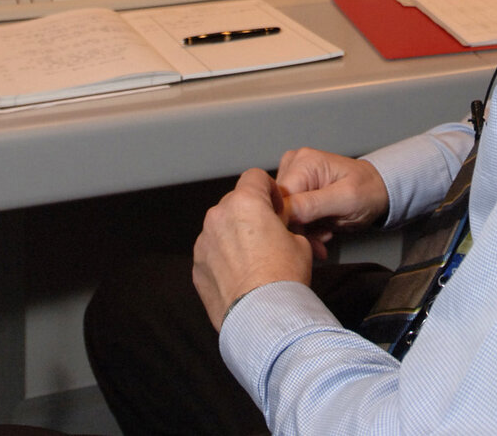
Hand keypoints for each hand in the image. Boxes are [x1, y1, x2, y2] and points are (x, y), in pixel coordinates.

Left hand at [192, 167, 312, 330]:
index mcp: (245, 202)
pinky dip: (223, 258)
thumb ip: (283, 225)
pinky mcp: (197, 266)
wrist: (263, 319)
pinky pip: (211, 252)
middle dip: (250, 214)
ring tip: (254, 261)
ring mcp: (204, 242)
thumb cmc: (283, 279)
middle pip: (235, 201)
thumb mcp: (300, 242)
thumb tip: (278, 229)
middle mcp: (219, 216)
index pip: (254, 177)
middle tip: (267, 236)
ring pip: (221, 227)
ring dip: (234, 236)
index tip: (276, 208)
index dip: (269, 190)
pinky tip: (241, 276)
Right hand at [275, 147, 388, 249]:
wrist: (378, 191)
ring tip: (325, 235)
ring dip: (305, 233)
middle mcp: (294, 165)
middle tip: (321, 242)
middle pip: (281, 209)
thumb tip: (282, 211)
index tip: (307, 241)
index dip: (290, 225)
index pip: (280, 200)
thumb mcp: (345, 199)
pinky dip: (306, 231)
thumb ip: (313, 205)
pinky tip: (321, 232)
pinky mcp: (296, 192)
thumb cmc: (368, 190)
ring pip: (285, 216)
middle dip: (300, 231)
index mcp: (304, 162)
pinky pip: (292, 217)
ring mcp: (294, 178)